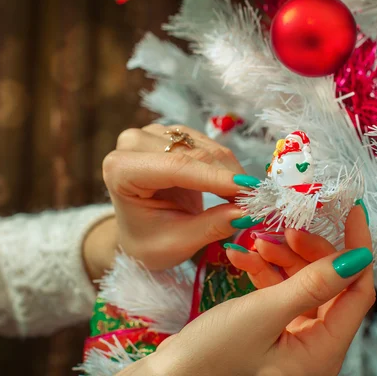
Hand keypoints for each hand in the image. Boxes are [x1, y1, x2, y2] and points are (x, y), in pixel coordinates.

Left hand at [84, 124, 261, 278]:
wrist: (139, 232)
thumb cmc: (149, 241)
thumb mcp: (178, 242)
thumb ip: (212, 226)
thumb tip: (247, 212)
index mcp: (120, 170)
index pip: (175, 166)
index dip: (215, 177)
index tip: (249, 191)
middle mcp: (133, 143)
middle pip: (193, 153)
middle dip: (229, 177)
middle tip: (256, 201)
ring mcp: (154, 134)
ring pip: (206, 147)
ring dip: (232, 171)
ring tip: (247, 198)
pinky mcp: (174, 135)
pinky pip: (210, 146)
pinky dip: (228, 167)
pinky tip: (237, 187)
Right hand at [120, 205, 373, 375]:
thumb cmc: (210, 358)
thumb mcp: (263, 313)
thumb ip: (312, 283)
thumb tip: (358, 257)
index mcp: (322, 352)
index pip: (358, 292)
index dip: (357, 249)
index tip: (351, 212)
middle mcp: (314, 350)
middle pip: (330, 286)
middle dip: (308, 252)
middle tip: (286, 229)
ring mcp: (293, 341)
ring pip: (303, 286)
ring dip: (282, 259)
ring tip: (256, 242)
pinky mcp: (272, 334)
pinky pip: (280, 295)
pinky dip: (265, 274)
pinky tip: (242, 257)